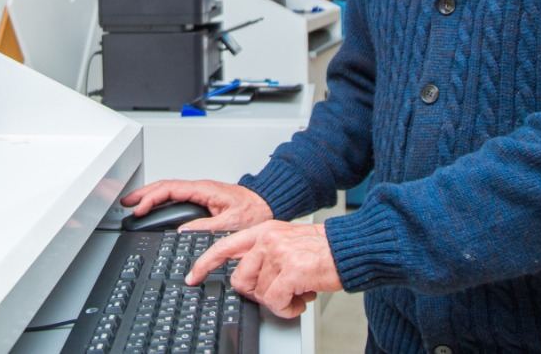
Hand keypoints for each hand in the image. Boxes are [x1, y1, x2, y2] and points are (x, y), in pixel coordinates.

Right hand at [121, 179, 272, 231]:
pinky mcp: (202, 199)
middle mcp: (199, 188)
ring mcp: (199, 193)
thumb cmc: (254, 211)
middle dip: (143, 193)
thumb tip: (182, 231)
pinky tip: (154, 208)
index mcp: (204, 189)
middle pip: (164, 186)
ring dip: (150, 196)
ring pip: (169, 190)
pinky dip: (161, 201)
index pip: (170, 188)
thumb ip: (206, 227)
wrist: (267, 204)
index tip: (139, 209)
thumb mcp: (231, 222)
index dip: (151, 197)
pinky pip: (176, 197)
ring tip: (134, 205)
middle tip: (126, 203)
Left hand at [185, 221, 342, 318]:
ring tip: (295, 292)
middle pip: (240, 279)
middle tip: (275, 292)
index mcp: (263, 230)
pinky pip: (276, 302)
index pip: (224, 246)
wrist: (348, 247)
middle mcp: (267, 240)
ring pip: (260, 293)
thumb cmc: (321, 248)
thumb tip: (247, 276)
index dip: (205, 263)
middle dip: (255, 293)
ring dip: (278, 301)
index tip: (193, 276)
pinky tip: (299, 299)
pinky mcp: (290, 271)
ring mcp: (278, 254)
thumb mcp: (286, 239)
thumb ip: (264, 252)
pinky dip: (288, 308)